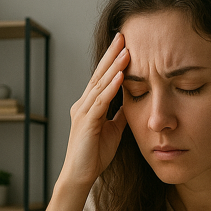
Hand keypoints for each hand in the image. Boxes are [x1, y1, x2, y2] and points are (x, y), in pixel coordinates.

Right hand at [61, 33, 130, 187]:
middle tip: (122, 35)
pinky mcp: (86, 122)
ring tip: (125, 50)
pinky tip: (120, 76)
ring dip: (113, 66)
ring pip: (100, 84)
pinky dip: (110, 88)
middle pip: (99, 74)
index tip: (125, 45)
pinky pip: (100, 101)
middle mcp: (83, 104)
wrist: (80, 175)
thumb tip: (130, 103)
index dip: (113, 61)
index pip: (102, 78)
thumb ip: (119, 115)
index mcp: (90, 105)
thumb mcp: (113, 130)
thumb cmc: (94, 155)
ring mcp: (83, 112)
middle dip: (112, 54)